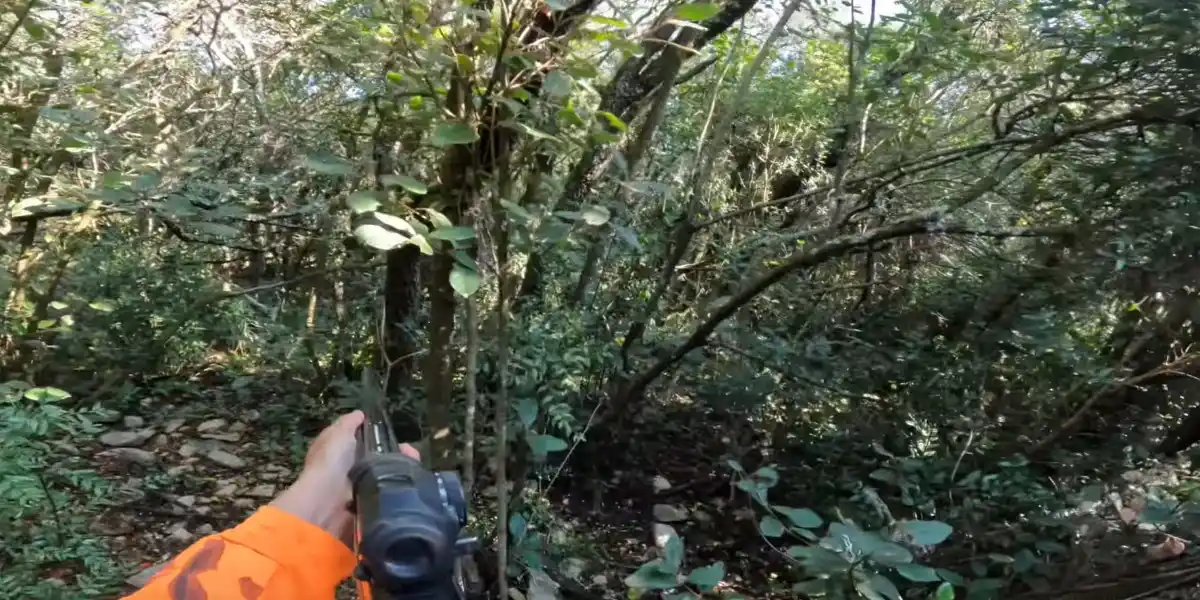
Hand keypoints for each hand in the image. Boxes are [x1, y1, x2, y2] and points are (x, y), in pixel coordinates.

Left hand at [272, 410, 420, 546]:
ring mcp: (356, 490)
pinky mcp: (366, 507)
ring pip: (385, 478)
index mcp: (336, 451)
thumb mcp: (339, 434)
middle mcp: (346, 470)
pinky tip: (410, 487)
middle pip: (377, 460)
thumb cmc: (331, 462)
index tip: (396, 437)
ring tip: (416, 471)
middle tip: (413, 456)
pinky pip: (386, 497)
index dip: (379, 438)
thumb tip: (360, 415)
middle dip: (397, 456)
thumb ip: (349, 423)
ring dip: (401, 473)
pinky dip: (398, 492)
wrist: (327, 504)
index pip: (361, 442)